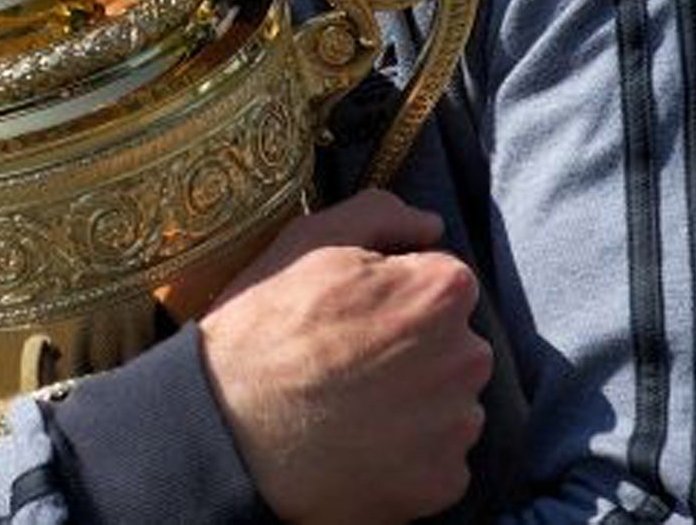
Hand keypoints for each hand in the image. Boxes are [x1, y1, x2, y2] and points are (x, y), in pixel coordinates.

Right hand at [199, 189, 491, 524]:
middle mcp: (465, 357)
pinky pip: (440, 457)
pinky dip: (410, 452)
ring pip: (449, 401)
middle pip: (453, 343)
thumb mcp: (310, 241)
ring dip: (416, 400)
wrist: (230, 427)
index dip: (396, 293)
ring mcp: (456, 425)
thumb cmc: (266, 326)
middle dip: (415, 346)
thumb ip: (381, 214)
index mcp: (440, 292)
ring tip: (351, 402)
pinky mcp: (442, 481)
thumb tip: (430, 224)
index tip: (354, 312)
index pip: (444, 282)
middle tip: (349, 358)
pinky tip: (359, 440)